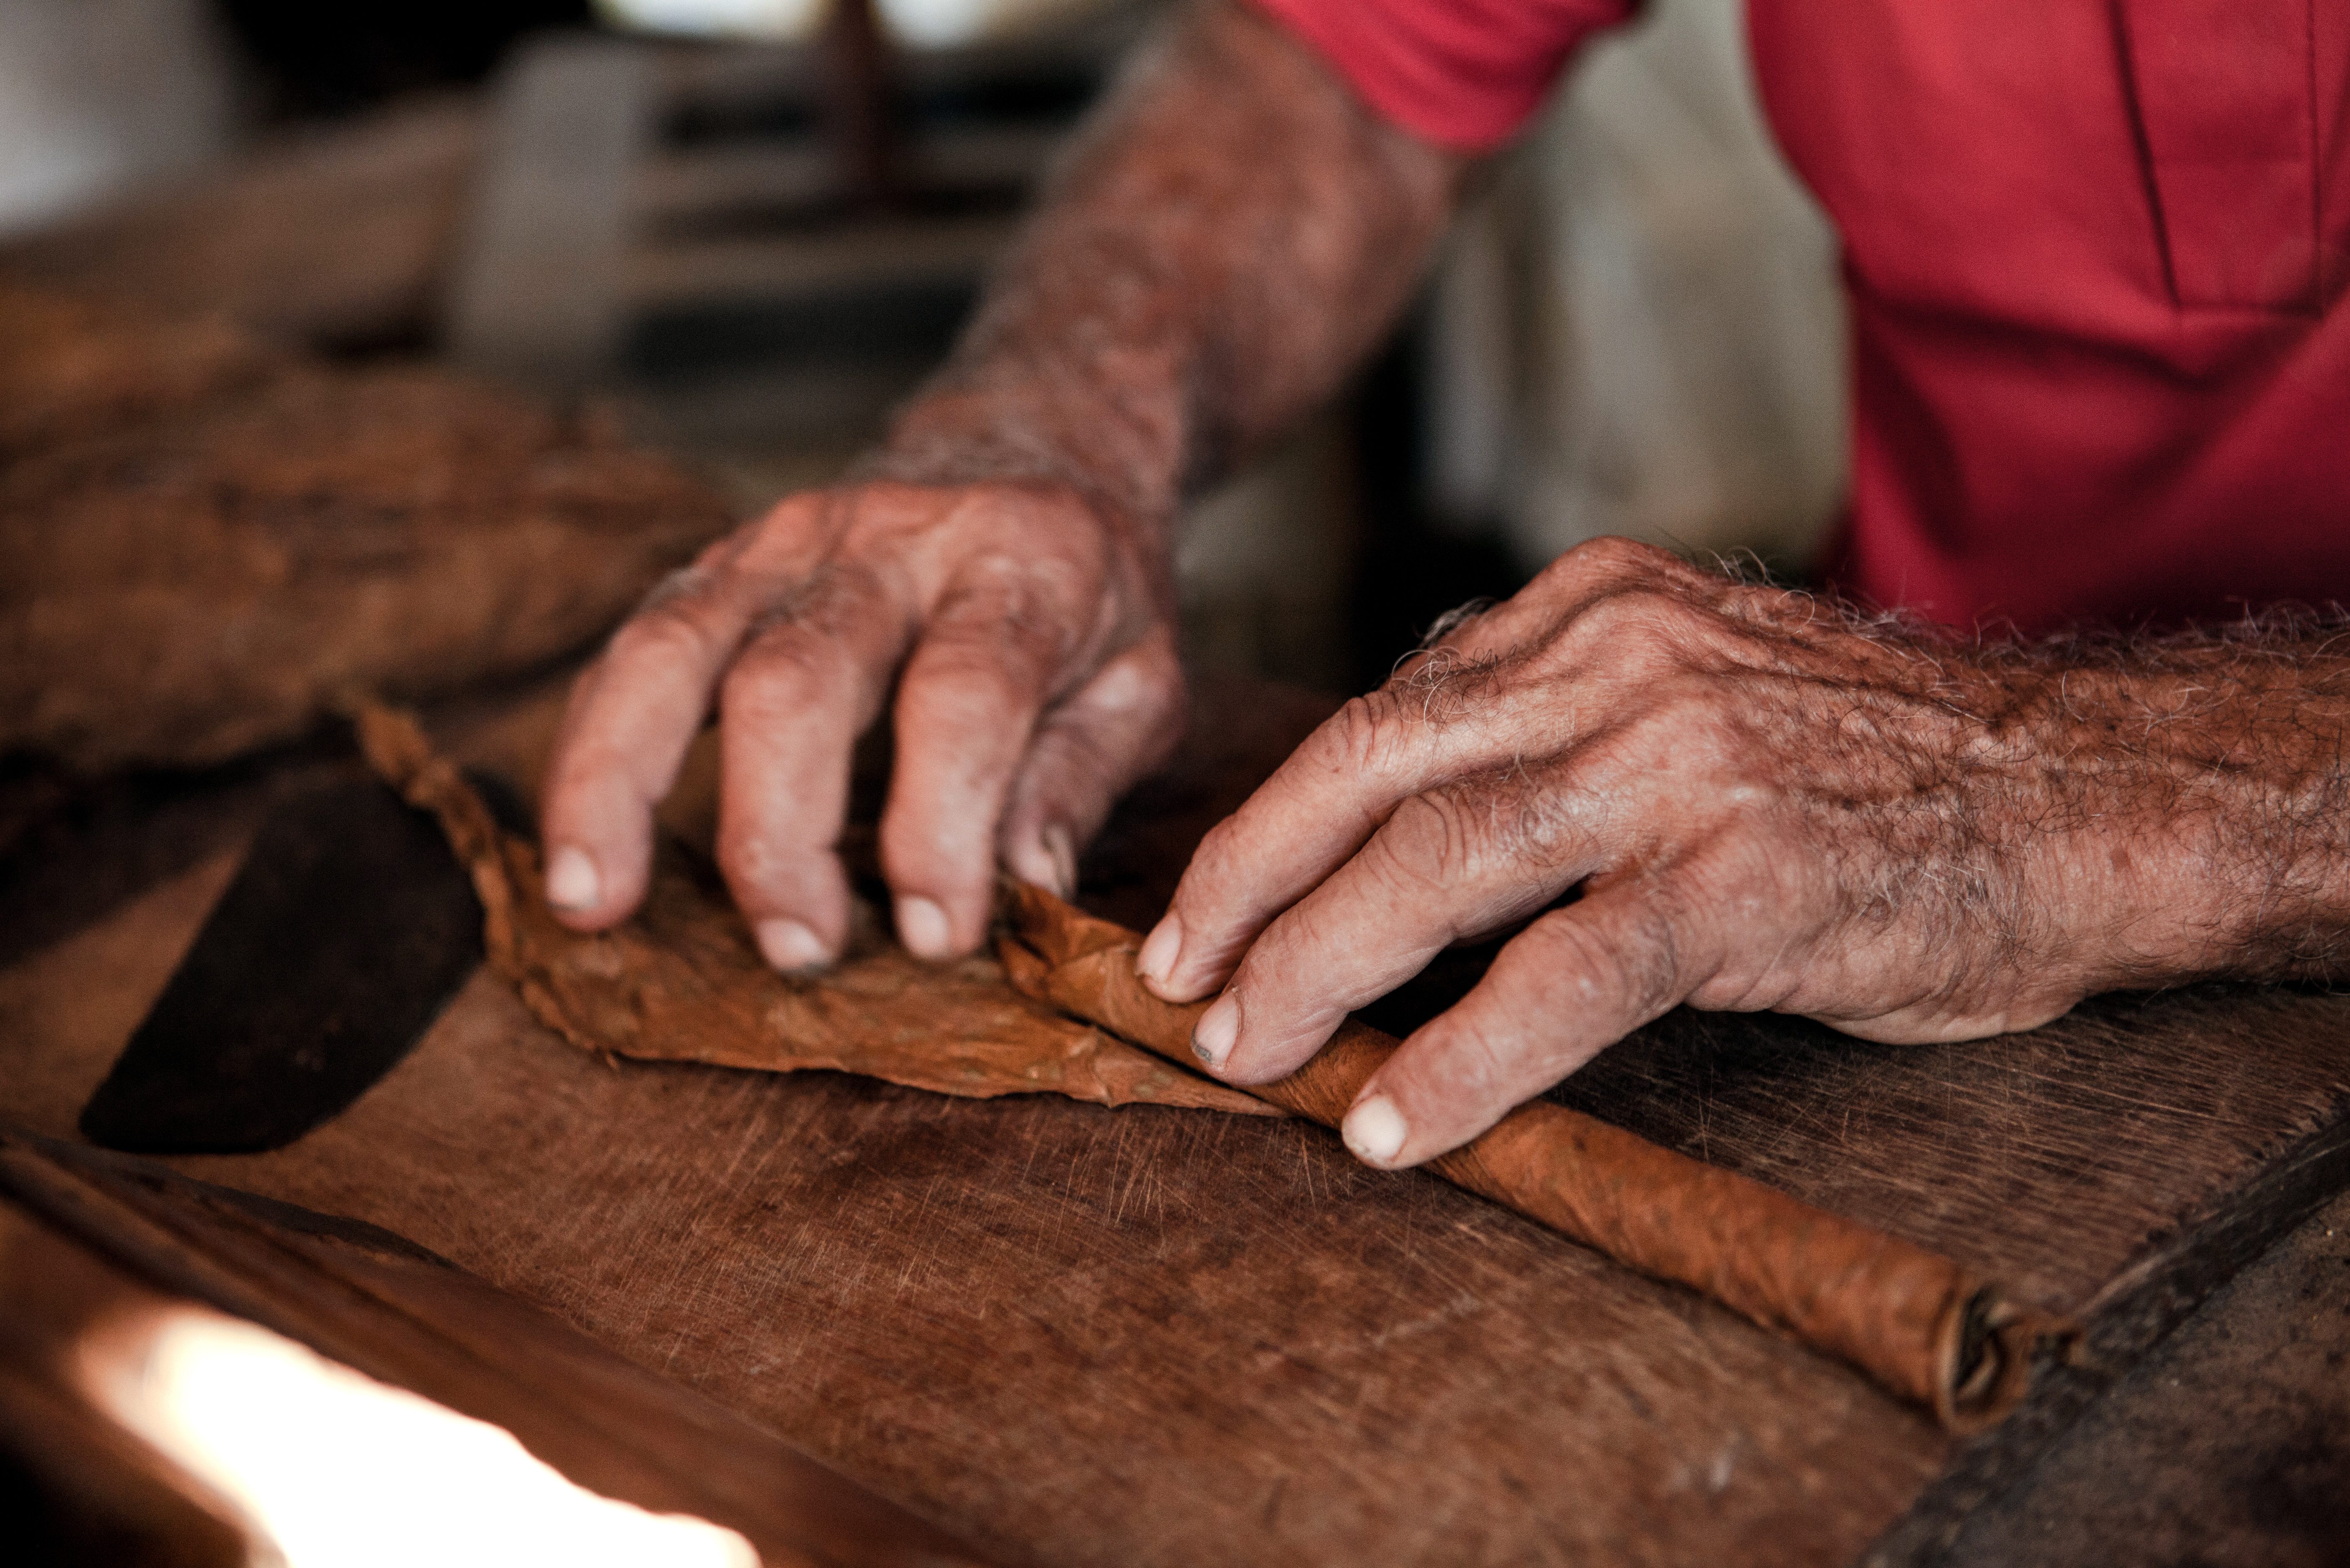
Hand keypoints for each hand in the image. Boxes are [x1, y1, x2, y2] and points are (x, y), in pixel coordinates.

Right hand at [538, 479, 1181, 966]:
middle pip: (797, 678)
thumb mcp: (1143, 680)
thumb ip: (1080, 780)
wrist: (1036, 446)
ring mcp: (785, 541)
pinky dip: (593, 749)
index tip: (935, 938)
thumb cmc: (1091, 596)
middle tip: (799, 951)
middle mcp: (889, 541)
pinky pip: (633, 650)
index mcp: (1017, 566)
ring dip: (621, 781)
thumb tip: (1025, 890)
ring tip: (595, 902)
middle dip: (781, 830)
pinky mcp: (718, 562)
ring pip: (672, 647)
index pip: (963, 697)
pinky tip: (579, 851)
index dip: (940, 826)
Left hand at [1135, 538, 2173, 1169]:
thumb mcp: (1693, 685)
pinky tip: (1395, 1122)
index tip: (1205, 905)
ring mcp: (1680, 765)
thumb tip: (1403, 789)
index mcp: (1591, 610)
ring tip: (1245, 1053)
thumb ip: (1550, 716)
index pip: (1382, 712)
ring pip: (1438, 862)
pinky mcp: (1743, 879)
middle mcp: (1617, 664)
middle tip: (1175, 982)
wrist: (2083, 790)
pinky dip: (1462, 1056)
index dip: (1273, 819)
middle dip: (1248, 885)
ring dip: (1317, 967)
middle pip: (1369, 771)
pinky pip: (1562, 974)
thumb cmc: (1873, 764)